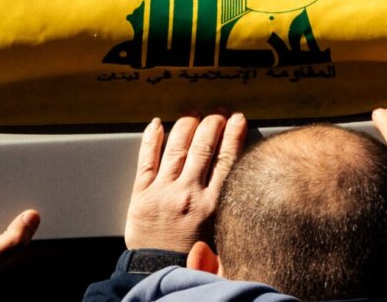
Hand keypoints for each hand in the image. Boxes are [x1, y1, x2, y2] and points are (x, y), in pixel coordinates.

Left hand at [125, 113, 246, 251]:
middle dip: (212, 124)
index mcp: (212, 206)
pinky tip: (157, 124)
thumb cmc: (190, 258)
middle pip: (203, 147)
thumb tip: (246, 182)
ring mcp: (163, 192)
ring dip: (186, 126)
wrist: (158, 273)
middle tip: (217, 113)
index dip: (233, 135)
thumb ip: (231, 210)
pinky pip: (145, 160)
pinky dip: (150, 139)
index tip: (238, 119)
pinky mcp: (141, 195)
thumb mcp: (223, 238)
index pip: (226, 160)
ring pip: (177, 148)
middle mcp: (189, 194)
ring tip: (194, 114)